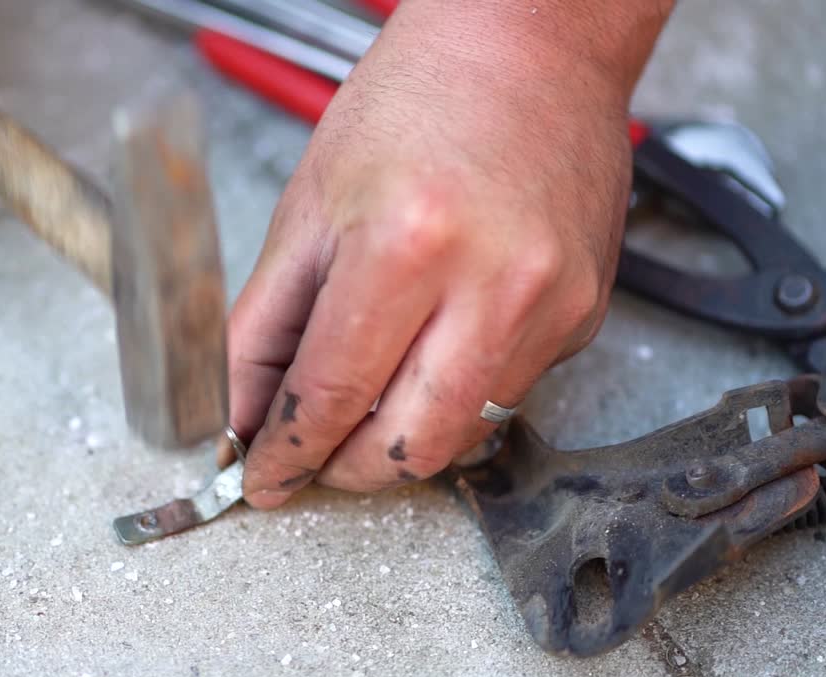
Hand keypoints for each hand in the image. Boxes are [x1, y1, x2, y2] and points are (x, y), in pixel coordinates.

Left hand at [224, 0, 673, 507]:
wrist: (530, 48)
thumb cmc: (414, 103)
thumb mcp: (310, 206)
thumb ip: (266, 324)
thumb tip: (240, 413)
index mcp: (404, 245)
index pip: (332, 396)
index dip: (287, 453)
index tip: (264, 479)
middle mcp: (492, 285)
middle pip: (409, 448)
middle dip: (347, 471)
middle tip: (314, 455)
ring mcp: (551, 306)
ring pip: (464, 435)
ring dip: (403, 437)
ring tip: (372, 392)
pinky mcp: (585, 316)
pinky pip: (509, 393)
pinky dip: (458, 391)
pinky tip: (441, 337)